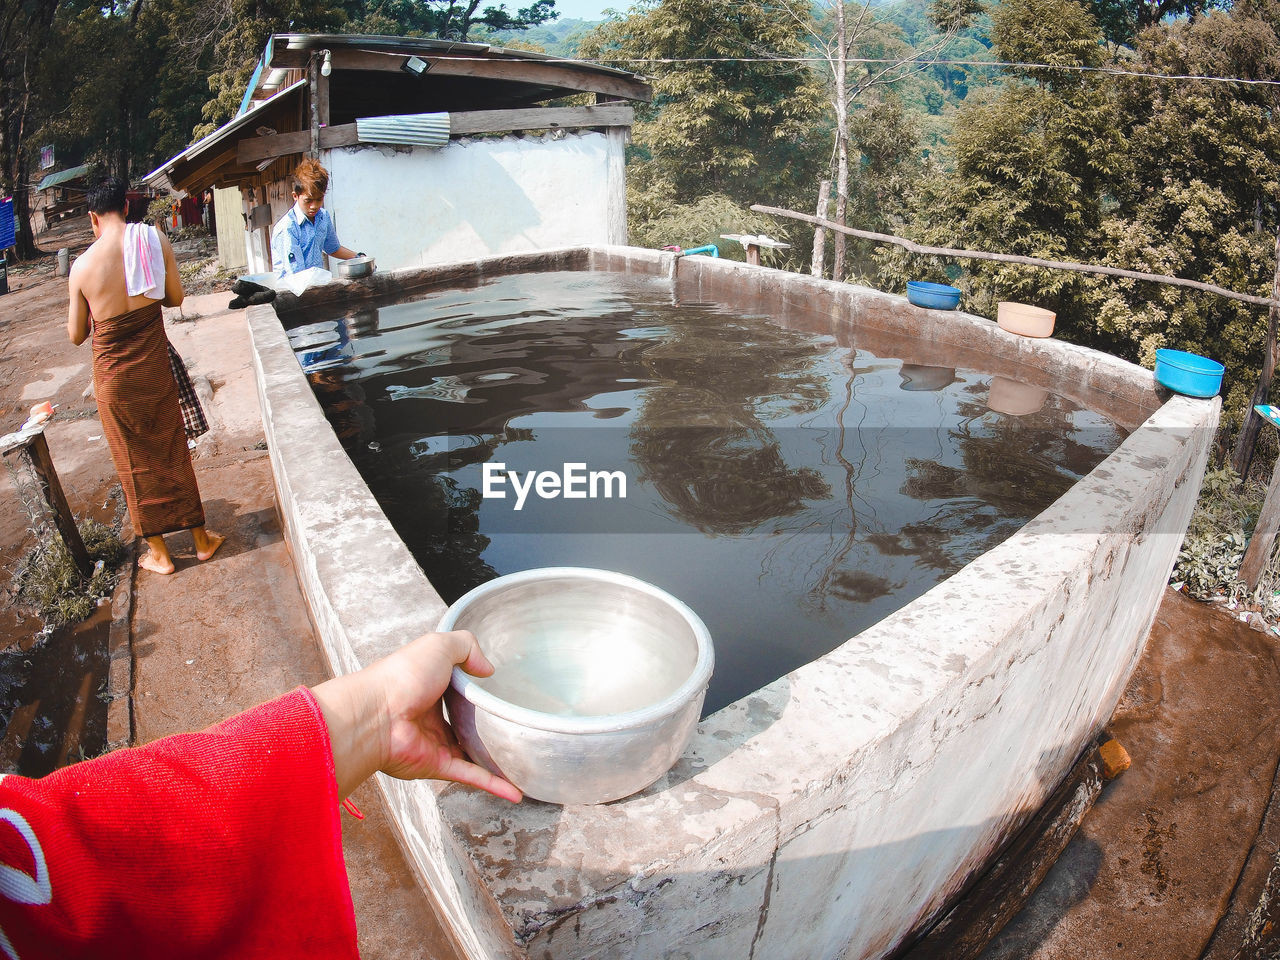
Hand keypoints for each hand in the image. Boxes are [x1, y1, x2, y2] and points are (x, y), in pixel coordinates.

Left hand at [311, 631, 520, 802]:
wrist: (375, 715)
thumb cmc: (402, 677)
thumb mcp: (437, 645)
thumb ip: (466, 646)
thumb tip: (489, 668)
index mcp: (429, 687)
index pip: (458, 689)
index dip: (476, 688)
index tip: (500, 689)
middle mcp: (431, 716)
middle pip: (466, 723)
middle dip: (486, 726)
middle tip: (516, 726)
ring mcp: (436, 743)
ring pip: (472, 753)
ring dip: (494, 759)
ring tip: (522, 761)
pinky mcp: (438, 765)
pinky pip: (471, 776)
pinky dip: (493, 784)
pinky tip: (516, 791)